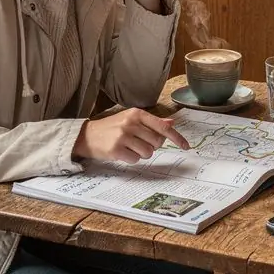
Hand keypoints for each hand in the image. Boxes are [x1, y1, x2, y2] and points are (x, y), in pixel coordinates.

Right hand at [73, 108, 188, 164]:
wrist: (87, 135)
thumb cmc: (112, 127)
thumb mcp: (131, 119)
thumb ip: (152, 122)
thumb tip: (171, 123)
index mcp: (136, 114)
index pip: (162, 127)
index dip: (176, 137)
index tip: (186, 146)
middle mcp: (130, 123)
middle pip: (157, 142)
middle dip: (152, 146)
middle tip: (138, 143)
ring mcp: (123, 136)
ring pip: (148, 152)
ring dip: (141, 153)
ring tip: (129, 147)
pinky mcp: (116, 149)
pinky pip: (135, 160)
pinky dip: (131, 159)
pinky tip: (122, 152)